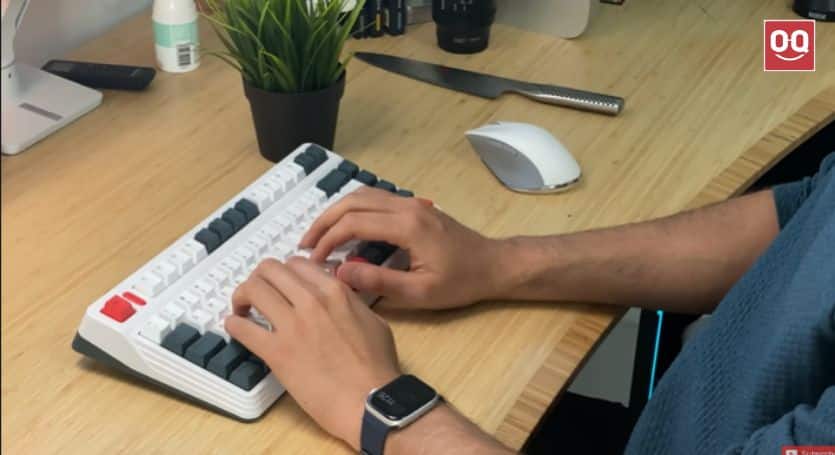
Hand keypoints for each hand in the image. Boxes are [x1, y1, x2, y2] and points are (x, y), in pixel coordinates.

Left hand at [226, 257, 400, 449]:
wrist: (370, 400)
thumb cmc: (377, 367)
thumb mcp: (372, 320)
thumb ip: (350, 303)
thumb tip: (338, 299)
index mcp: (335, 291)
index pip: (297, 264)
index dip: (285, 273)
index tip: (281, 285)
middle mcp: (311, 301)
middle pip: (269, 269)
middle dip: (259, 278)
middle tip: (258, 293)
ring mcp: (292, 325)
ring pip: (253, 290)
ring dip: (243, 296)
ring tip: (243, 308)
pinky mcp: (277, 353)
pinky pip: (243, 328)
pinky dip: (234, 324)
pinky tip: (236, 327)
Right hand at [300, 188, 504, 309]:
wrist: (493, 265)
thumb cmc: (461, 282)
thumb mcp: (420, 292)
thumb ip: (378, 282)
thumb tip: (340, 272)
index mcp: (407, 226)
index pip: (353, 223)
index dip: (327, 240)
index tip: (314, 261)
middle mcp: (407, 207)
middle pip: (352, 202)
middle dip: (324, 222)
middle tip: (305, 245)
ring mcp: (411, 203)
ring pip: (362, 196)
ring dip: (336, 213)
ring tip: (319, 236)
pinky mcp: (414, 207)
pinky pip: (375, 199)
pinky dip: (352, 210)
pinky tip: (344, 229)